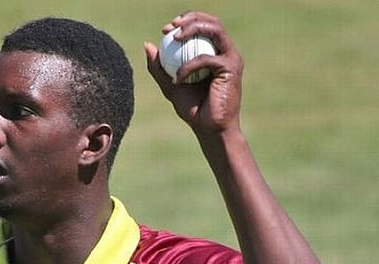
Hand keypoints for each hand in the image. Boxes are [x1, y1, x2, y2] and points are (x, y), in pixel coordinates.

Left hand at [145, 11, 243, 135]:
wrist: (209, 130)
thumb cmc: (194, 110)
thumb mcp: (171, 86)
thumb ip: (159, 67)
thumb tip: (148, 44)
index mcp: (214, 52)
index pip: (203, 26)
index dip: (185, 21)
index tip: (165, 29)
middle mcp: (225, 52)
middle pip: (211, 21)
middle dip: (190, 18)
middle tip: (170, 27)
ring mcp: (230, 58)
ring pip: (214, 30)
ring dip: (192, 29)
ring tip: (174, 38)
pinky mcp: (231, 68)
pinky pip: (206, 58)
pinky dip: (188, 66)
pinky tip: (177, 79)